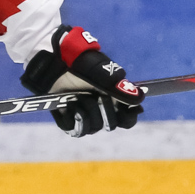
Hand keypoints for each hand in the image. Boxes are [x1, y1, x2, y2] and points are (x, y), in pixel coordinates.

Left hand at [19, 25, 145, 137]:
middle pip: (111, 125)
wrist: (54, 63)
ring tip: (78, 97)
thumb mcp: (101, 73)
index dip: (129, 118)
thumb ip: (119, 86)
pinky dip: (73, 117)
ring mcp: (85, 117)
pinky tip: (69, 103)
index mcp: (113, 100)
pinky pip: (75, 130)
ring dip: (87, 111)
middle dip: (105, 110)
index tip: (128, 110)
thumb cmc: (80, 64)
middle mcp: (100, 111)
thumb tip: (140, 97)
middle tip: (97, 96)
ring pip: (93, 128)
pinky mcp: (68, 120)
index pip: (128, 120)